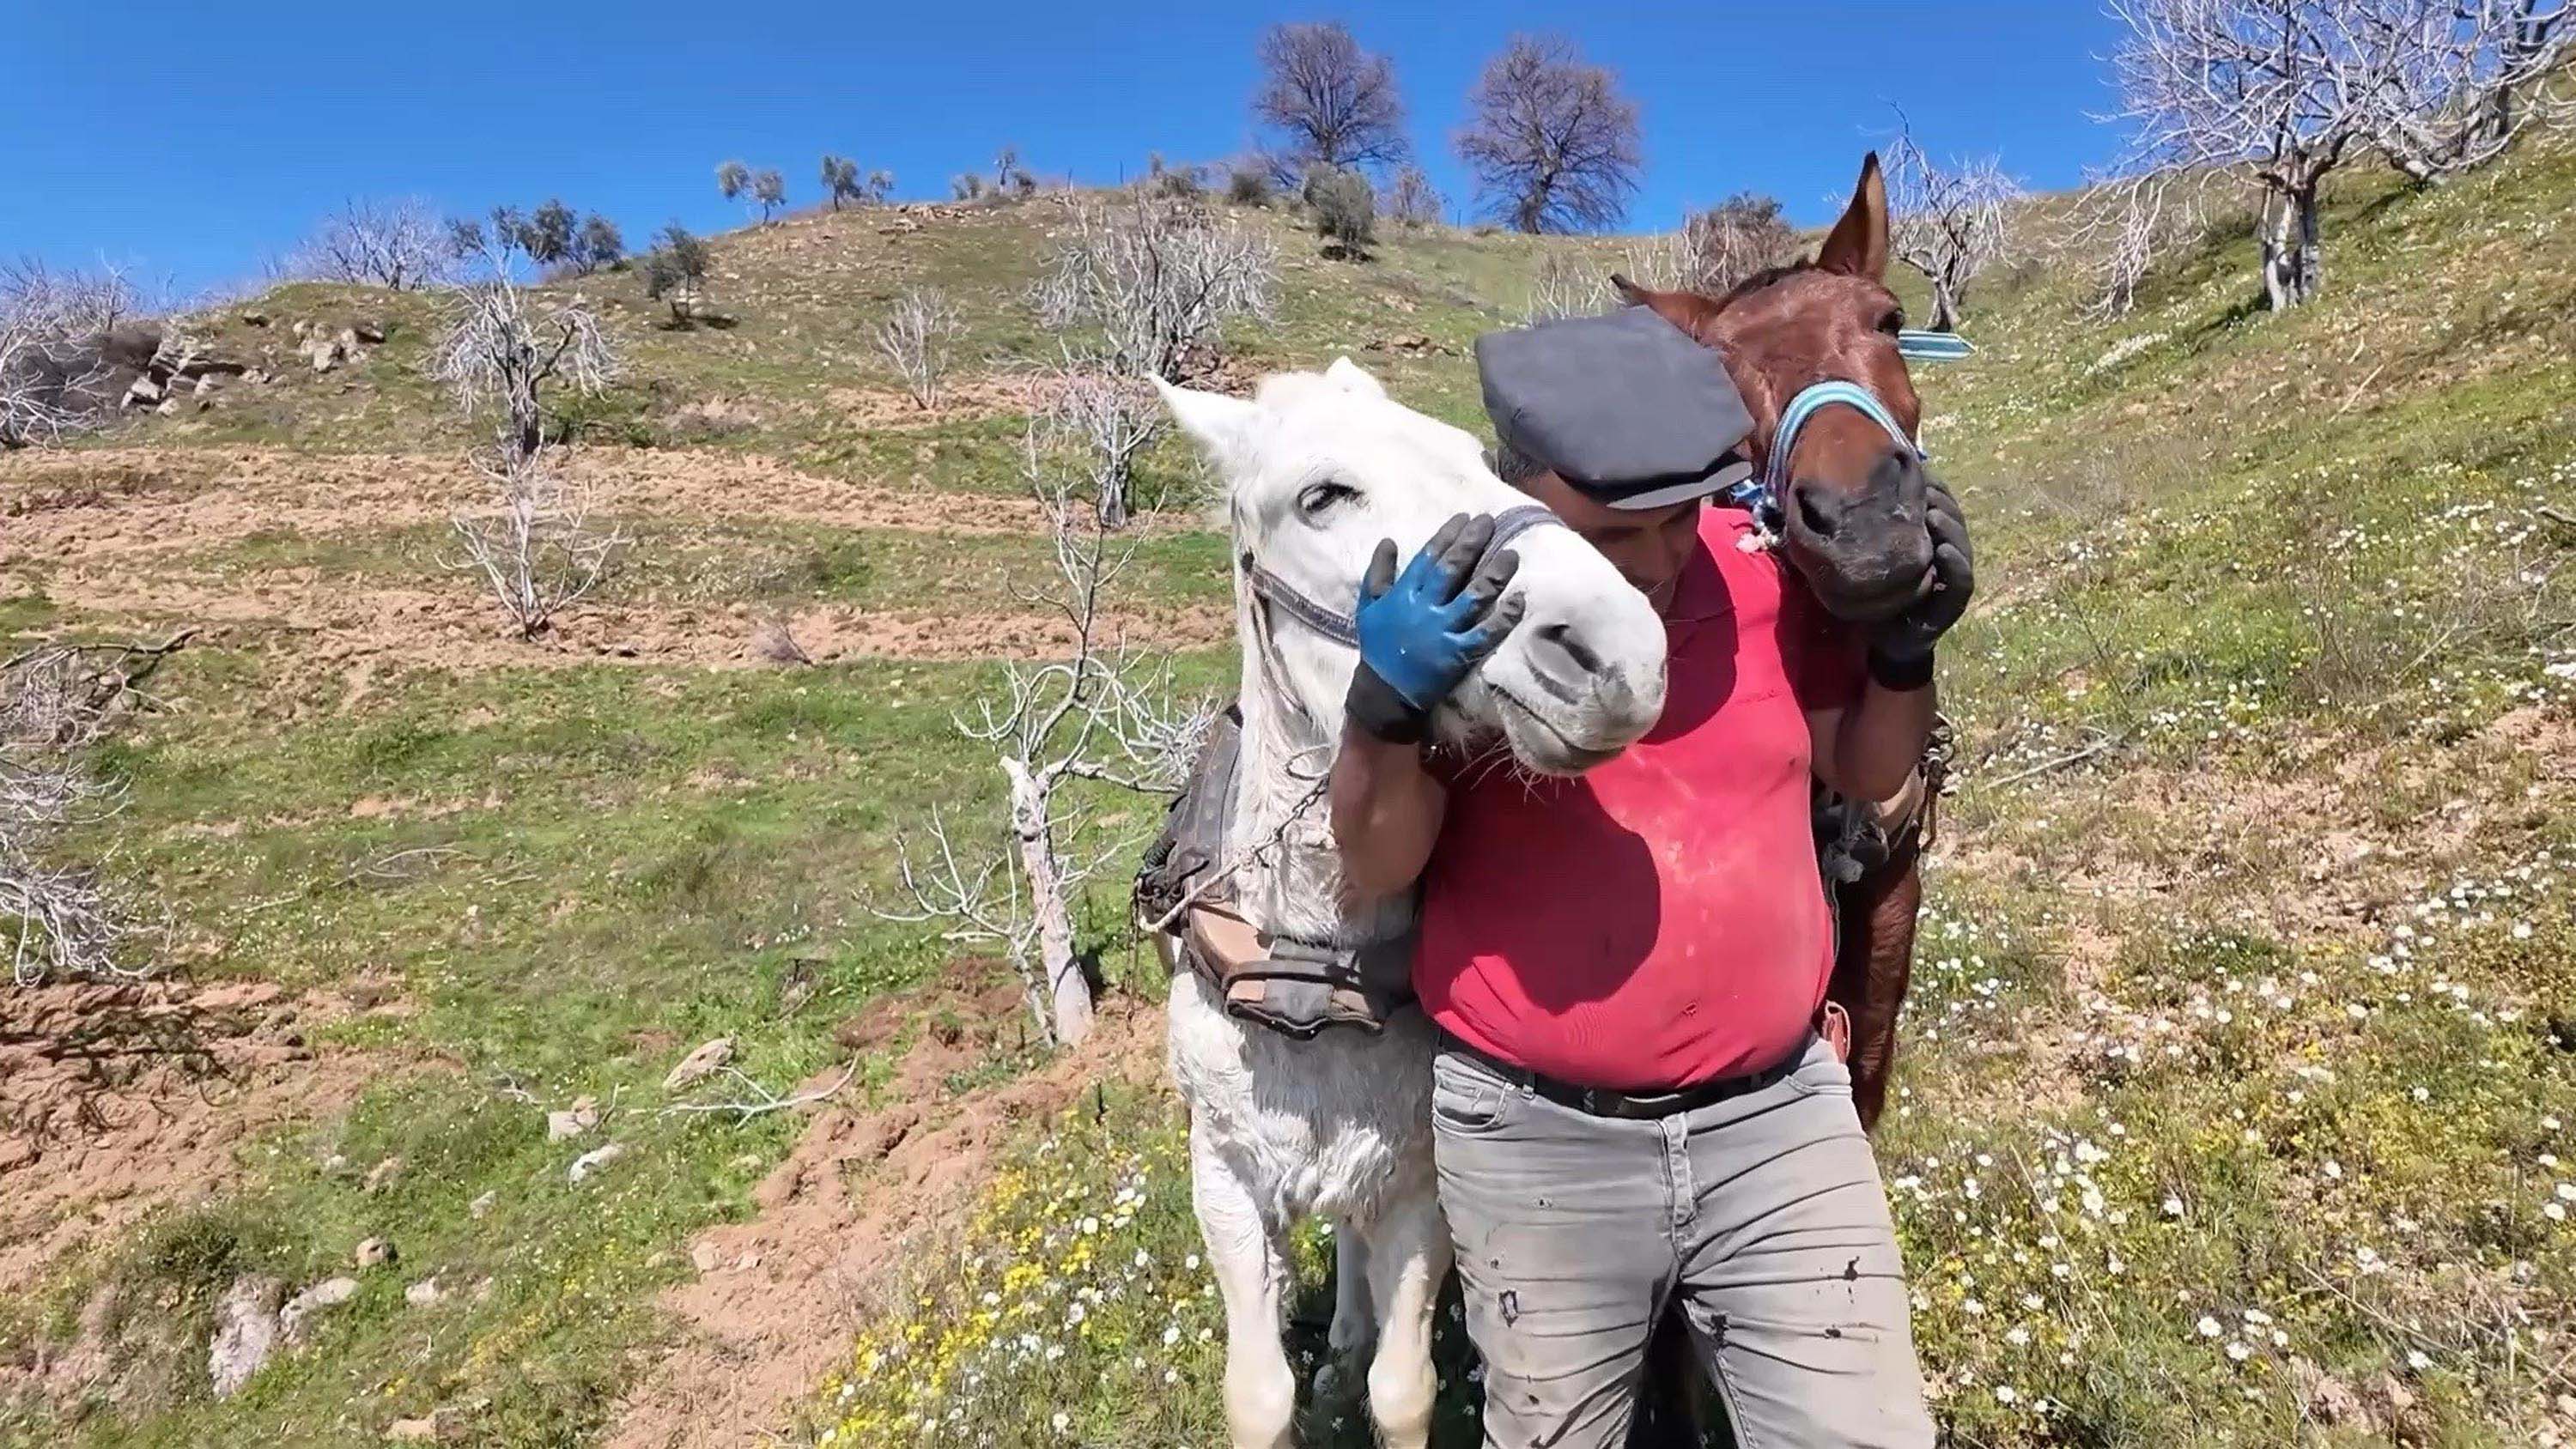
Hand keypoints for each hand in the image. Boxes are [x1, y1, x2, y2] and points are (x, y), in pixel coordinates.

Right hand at [1345, 513, 1524, 742]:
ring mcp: (1443, 631)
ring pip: (1473, 597)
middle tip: (1490, 522)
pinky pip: (1486, 633)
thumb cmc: (1379, 646)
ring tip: (1511, 554)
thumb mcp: (1368, 606)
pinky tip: (1518, 599)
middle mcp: (1424, 608)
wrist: (1384, 693)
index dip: (1448, 535)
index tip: (1465, 518)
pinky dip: (1504, 617)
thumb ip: (1378, 572)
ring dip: (1494, 574)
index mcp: (1403, 594)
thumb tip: (1387, 540)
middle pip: (1452, 570)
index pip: (1429, 557)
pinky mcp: (1459, 654)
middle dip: (1472, 543)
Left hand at [1868, 475, 1972, 688]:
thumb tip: (1853, 485)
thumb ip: (1872, 525)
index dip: (1933, 486)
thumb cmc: (1876, 590)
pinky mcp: (1953, 602)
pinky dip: (1955, 563)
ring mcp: (1952, 576)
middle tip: (1924, 489)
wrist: (1884, 638)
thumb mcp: (1871, 552)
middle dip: (1941, 500)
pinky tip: (1941, 548)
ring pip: (1961, 544)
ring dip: (1950, 526)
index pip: (1940, 502)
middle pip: (1953, 518)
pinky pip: (1962, 581)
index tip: (1916, 471)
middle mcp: (1946, 551)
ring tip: (1932, 514)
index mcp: (1929, 535)